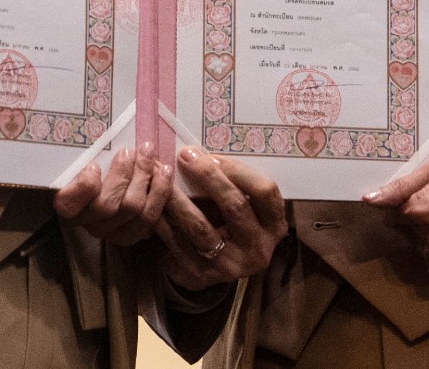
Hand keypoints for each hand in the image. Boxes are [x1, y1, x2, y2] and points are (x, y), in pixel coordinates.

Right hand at [55, 146, 172, 246]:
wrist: (117, 179)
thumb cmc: (96, 160)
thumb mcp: (87, 155)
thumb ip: (89, 150)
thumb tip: (98, 130)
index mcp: (68, 202)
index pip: (68, 204)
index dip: (83, 187)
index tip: (94, 165)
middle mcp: (87, 221)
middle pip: (107, 206)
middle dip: (123, 174)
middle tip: (131, 151)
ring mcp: (110, 231)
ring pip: (132, 209)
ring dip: (144, 177)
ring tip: (149, 154)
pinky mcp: (132, 234)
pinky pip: (150, 217)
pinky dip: (160, 191)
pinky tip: (164, 171)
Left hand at [153, 148, 287, 291]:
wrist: (219, 266)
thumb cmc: (233, 222)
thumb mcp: (247, 205)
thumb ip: (234, 184)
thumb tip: (202, 152)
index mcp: (274, 225)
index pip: (265, 191)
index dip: (238, 169)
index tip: (210, 154)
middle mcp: (258, 249)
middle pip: (235, 206)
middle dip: (208, 177)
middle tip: (184, 156)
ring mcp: (231, 266)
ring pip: (201, 227)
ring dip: (178, 199)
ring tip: (161, 177)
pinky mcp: (203, 277)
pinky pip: (178, 245)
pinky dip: (163, 223)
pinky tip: (153, 205)